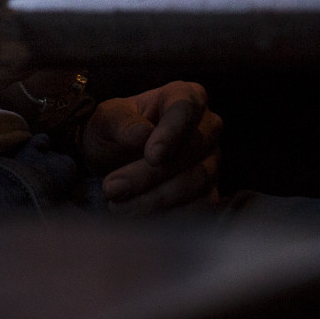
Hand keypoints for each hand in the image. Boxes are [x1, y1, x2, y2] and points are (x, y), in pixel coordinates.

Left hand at [81, 81, 221, 212]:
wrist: (114, 159)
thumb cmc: (115, 129)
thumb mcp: (107, 118)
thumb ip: (121, 122)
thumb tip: (142, 134)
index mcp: (186, 96)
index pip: (186, 107)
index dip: (172, 132)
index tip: (152, 155)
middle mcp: (208, 127)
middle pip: (190, 150)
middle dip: (150, 174)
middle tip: (112, 188)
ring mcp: (212, 162)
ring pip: (195, 183)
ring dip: (154, 199)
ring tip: (117, 206)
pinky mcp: (209, 193)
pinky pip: (198, 209)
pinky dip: (168, 218)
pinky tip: (138, 221)